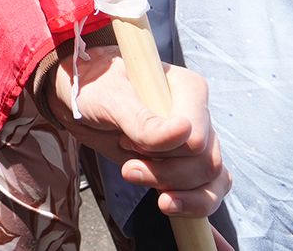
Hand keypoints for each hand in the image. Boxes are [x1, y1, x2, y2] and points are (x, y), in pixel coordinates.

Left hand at [39, 45, 228, 219]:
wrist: (81, 101)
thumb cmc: (95, 88)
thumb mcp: (111, 99)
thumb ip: (143, 121)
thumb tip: (182, 133)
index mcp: (189, 90)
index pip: (197, 138)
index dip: (164, 150)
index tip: (128, 138)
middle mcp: (198, 115)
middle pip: (205, 163)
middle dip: (165, 173)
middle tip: (128, 165)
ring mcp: (195, 141)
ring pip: (211, 180)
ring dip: (175, 190)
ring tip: (138, 177)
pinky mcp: (186, 163)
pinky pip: (211, 188)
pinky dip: (193, 203)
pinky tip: (168, 203)